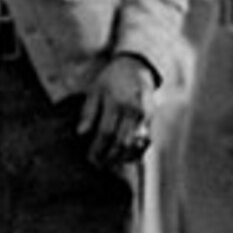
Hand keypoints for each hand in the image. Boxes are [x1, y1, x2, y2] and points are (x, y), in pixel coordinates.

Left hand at [81, 54, 160, 170]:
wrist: (137, 66)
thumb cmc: (110, 79)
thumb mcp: (94, 91)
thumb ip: (88, 112)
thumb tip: (80, 133)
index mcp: (116, 102)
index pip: (105, 132)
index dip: (98, 148)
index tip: (90, 158)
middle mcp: (133, 109)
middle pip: (121, 141)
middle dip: (109, 156)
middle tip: (99, 165)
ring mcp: (145, 114)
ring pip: (135, 143)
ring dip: (122, 157)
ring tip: (111, 164)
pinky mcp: (152, 118)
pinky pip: (146, 139)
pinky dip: (136, 151)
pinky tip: (126, 157)